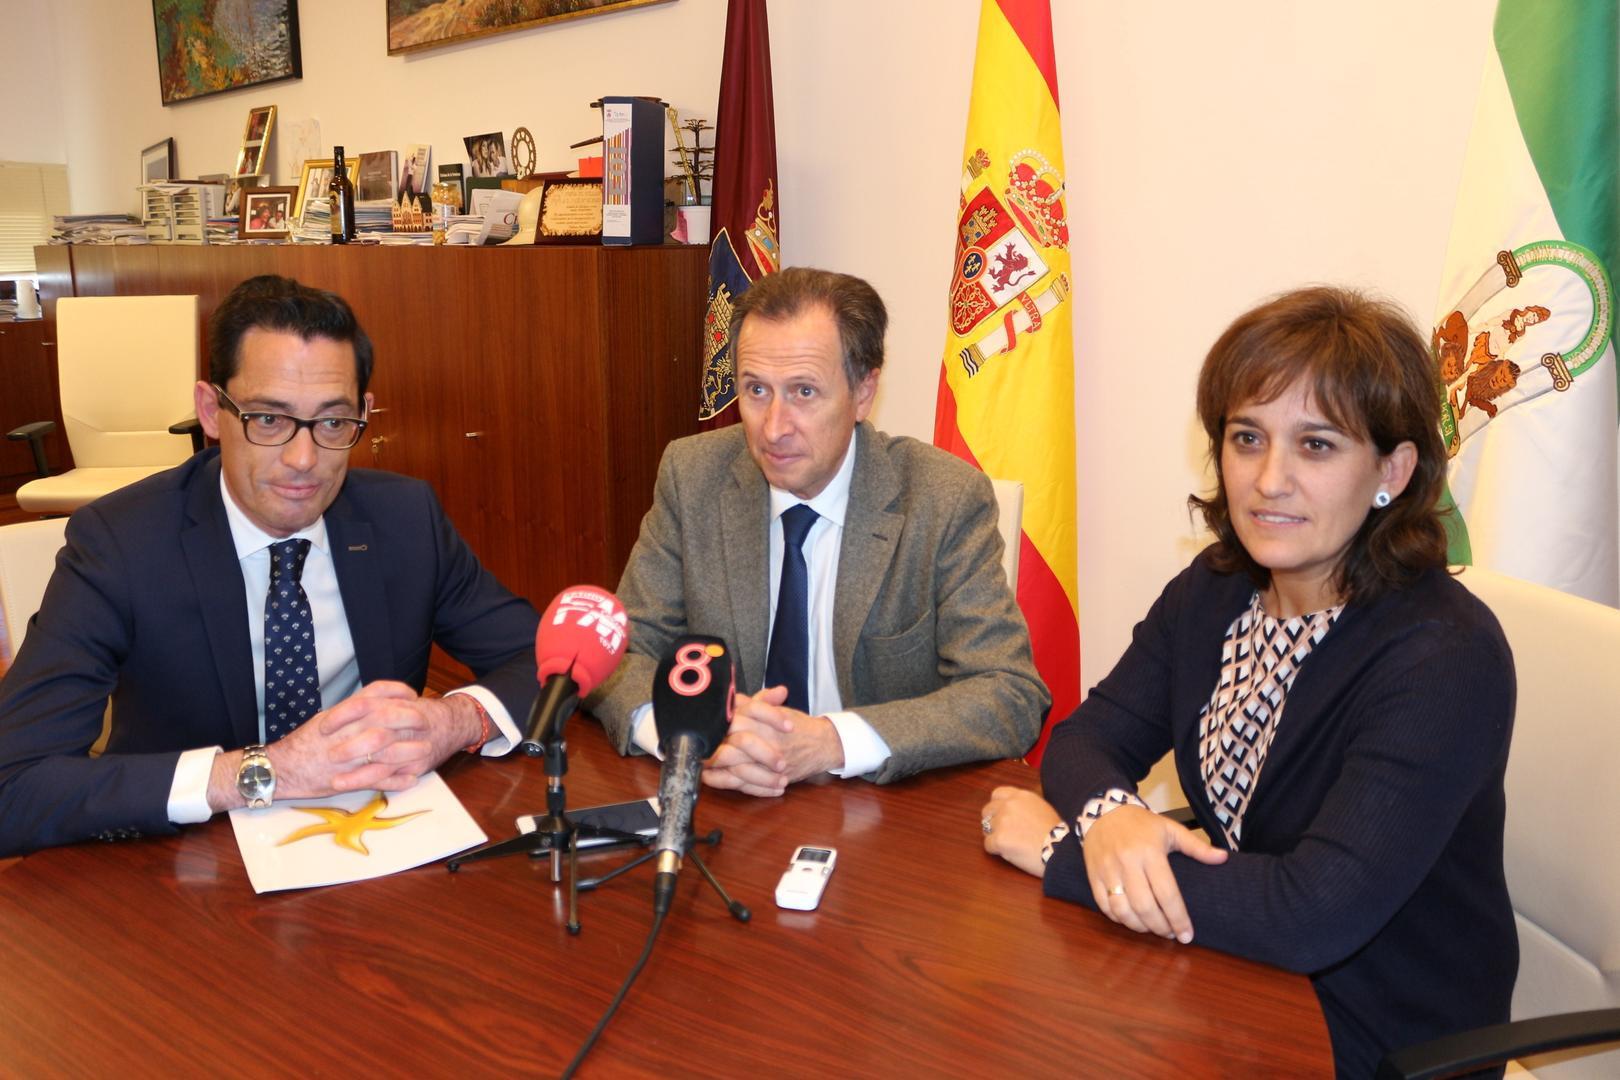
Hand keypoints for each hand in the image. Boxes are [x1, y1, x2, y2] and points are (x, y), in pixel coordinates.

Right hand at [207, 681, 479, 809]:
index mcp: (340, 714)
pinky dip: (395, 780)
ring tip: (425, 751)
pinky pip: (375, 780)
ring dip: (408, 751)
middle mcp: (343, 732)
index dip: (396, 692)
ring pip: (383, 750)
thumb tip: (378, 701)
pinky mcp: (344, 780)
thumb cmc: (304, 744)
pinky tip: (410, 778)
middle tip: (426, 721)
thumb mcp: (326, 719)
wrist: (278, 770)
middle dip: (408, 719)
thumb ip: (351, 711)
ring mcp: (344, 757)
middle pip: (383, 719)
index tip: (412, 695)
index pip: (372, 694)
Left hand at [700, 685, 844, 797]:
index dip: (717, 723)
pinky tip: (709, 777)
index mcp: (766, 722)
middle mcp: (768, 742)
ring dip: (714, 765)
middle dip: (712, 746)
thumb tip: (730, 696)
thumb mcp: (776, 709)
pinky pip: (744, 784)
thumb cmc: (797, 726)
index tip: (701, 724)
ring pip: (736, 766)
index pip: (735, 719)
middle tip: (695, 745)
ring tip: (697, 761)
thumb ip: (753, 703)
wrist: (824, 744)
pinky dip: (725, 782)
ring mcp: (770, 763)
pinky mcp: (771, 779)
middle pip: (733, 744)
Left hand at [980, 786, 1062, 877]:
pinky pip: (988, 845)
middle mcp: (1009, 805)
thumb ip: (1024, 806)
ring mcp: (1002, 821)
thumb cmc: (1057, 834)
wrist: (1061, 850)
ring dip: (994, 836)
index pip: (997, 794)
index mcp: (1020, 796)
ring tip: (1010, 845)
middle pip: (987, 811)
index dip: (997, 807)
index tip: (1001, 816)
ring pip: (986, 828)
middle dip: (992, 822)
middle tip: (1003, 833)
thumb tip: (1012, 812)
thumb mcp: (1042, 808)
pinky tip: (1010, 853)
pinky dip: (996, 850)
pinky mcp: (999, 839)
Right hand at [1081, 804, 1227, 942]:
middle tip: (1170, 934)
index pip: (1167, 893)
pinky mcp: (1093, 875)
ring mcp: (1108, 870)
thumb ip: (1197, 846)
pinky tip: (1130, 919)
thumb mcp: (1170, 829)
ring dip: (1138, 926)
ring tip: (1151, 928)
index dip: (1178, 918)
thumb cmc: (1141, 824)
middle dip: (1160, 927)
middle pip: (1144, 906)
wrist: (1103, 811)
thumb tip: (1222, 858)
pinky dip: (1118, 918)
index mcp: (1150, 852)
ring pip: (1122, 910)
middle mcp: (1128, 862)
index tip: (1187, 935)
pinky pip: (1104, 905)